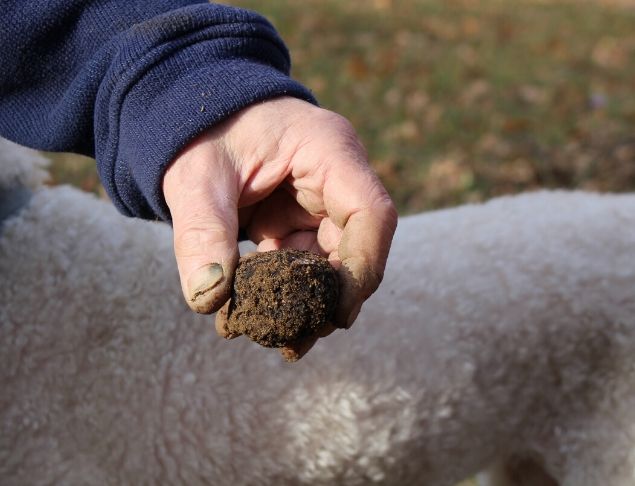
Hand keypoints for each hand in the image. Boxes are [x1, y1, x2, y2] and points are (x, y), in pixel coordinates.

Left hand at [162, 97, 396, 359]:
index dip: (364, 268)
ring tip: (278, 340)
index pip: (372, 214)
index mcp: (329, 151)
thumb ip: (201, 232)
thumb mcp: (196, 175)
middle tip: (297, 340)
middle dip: (331, 297)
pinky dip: (285, 290)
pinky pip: (303, 261)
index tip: (337, 315)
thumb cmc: (202, 129)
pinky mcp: (298, 218)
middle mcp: (336, 177)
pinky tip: (258, 316)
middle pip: (357, 246)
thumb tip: (209, 299)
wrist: (195, 111)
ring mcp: (319, 199)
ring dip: (307, 301)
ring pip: (331, 260)